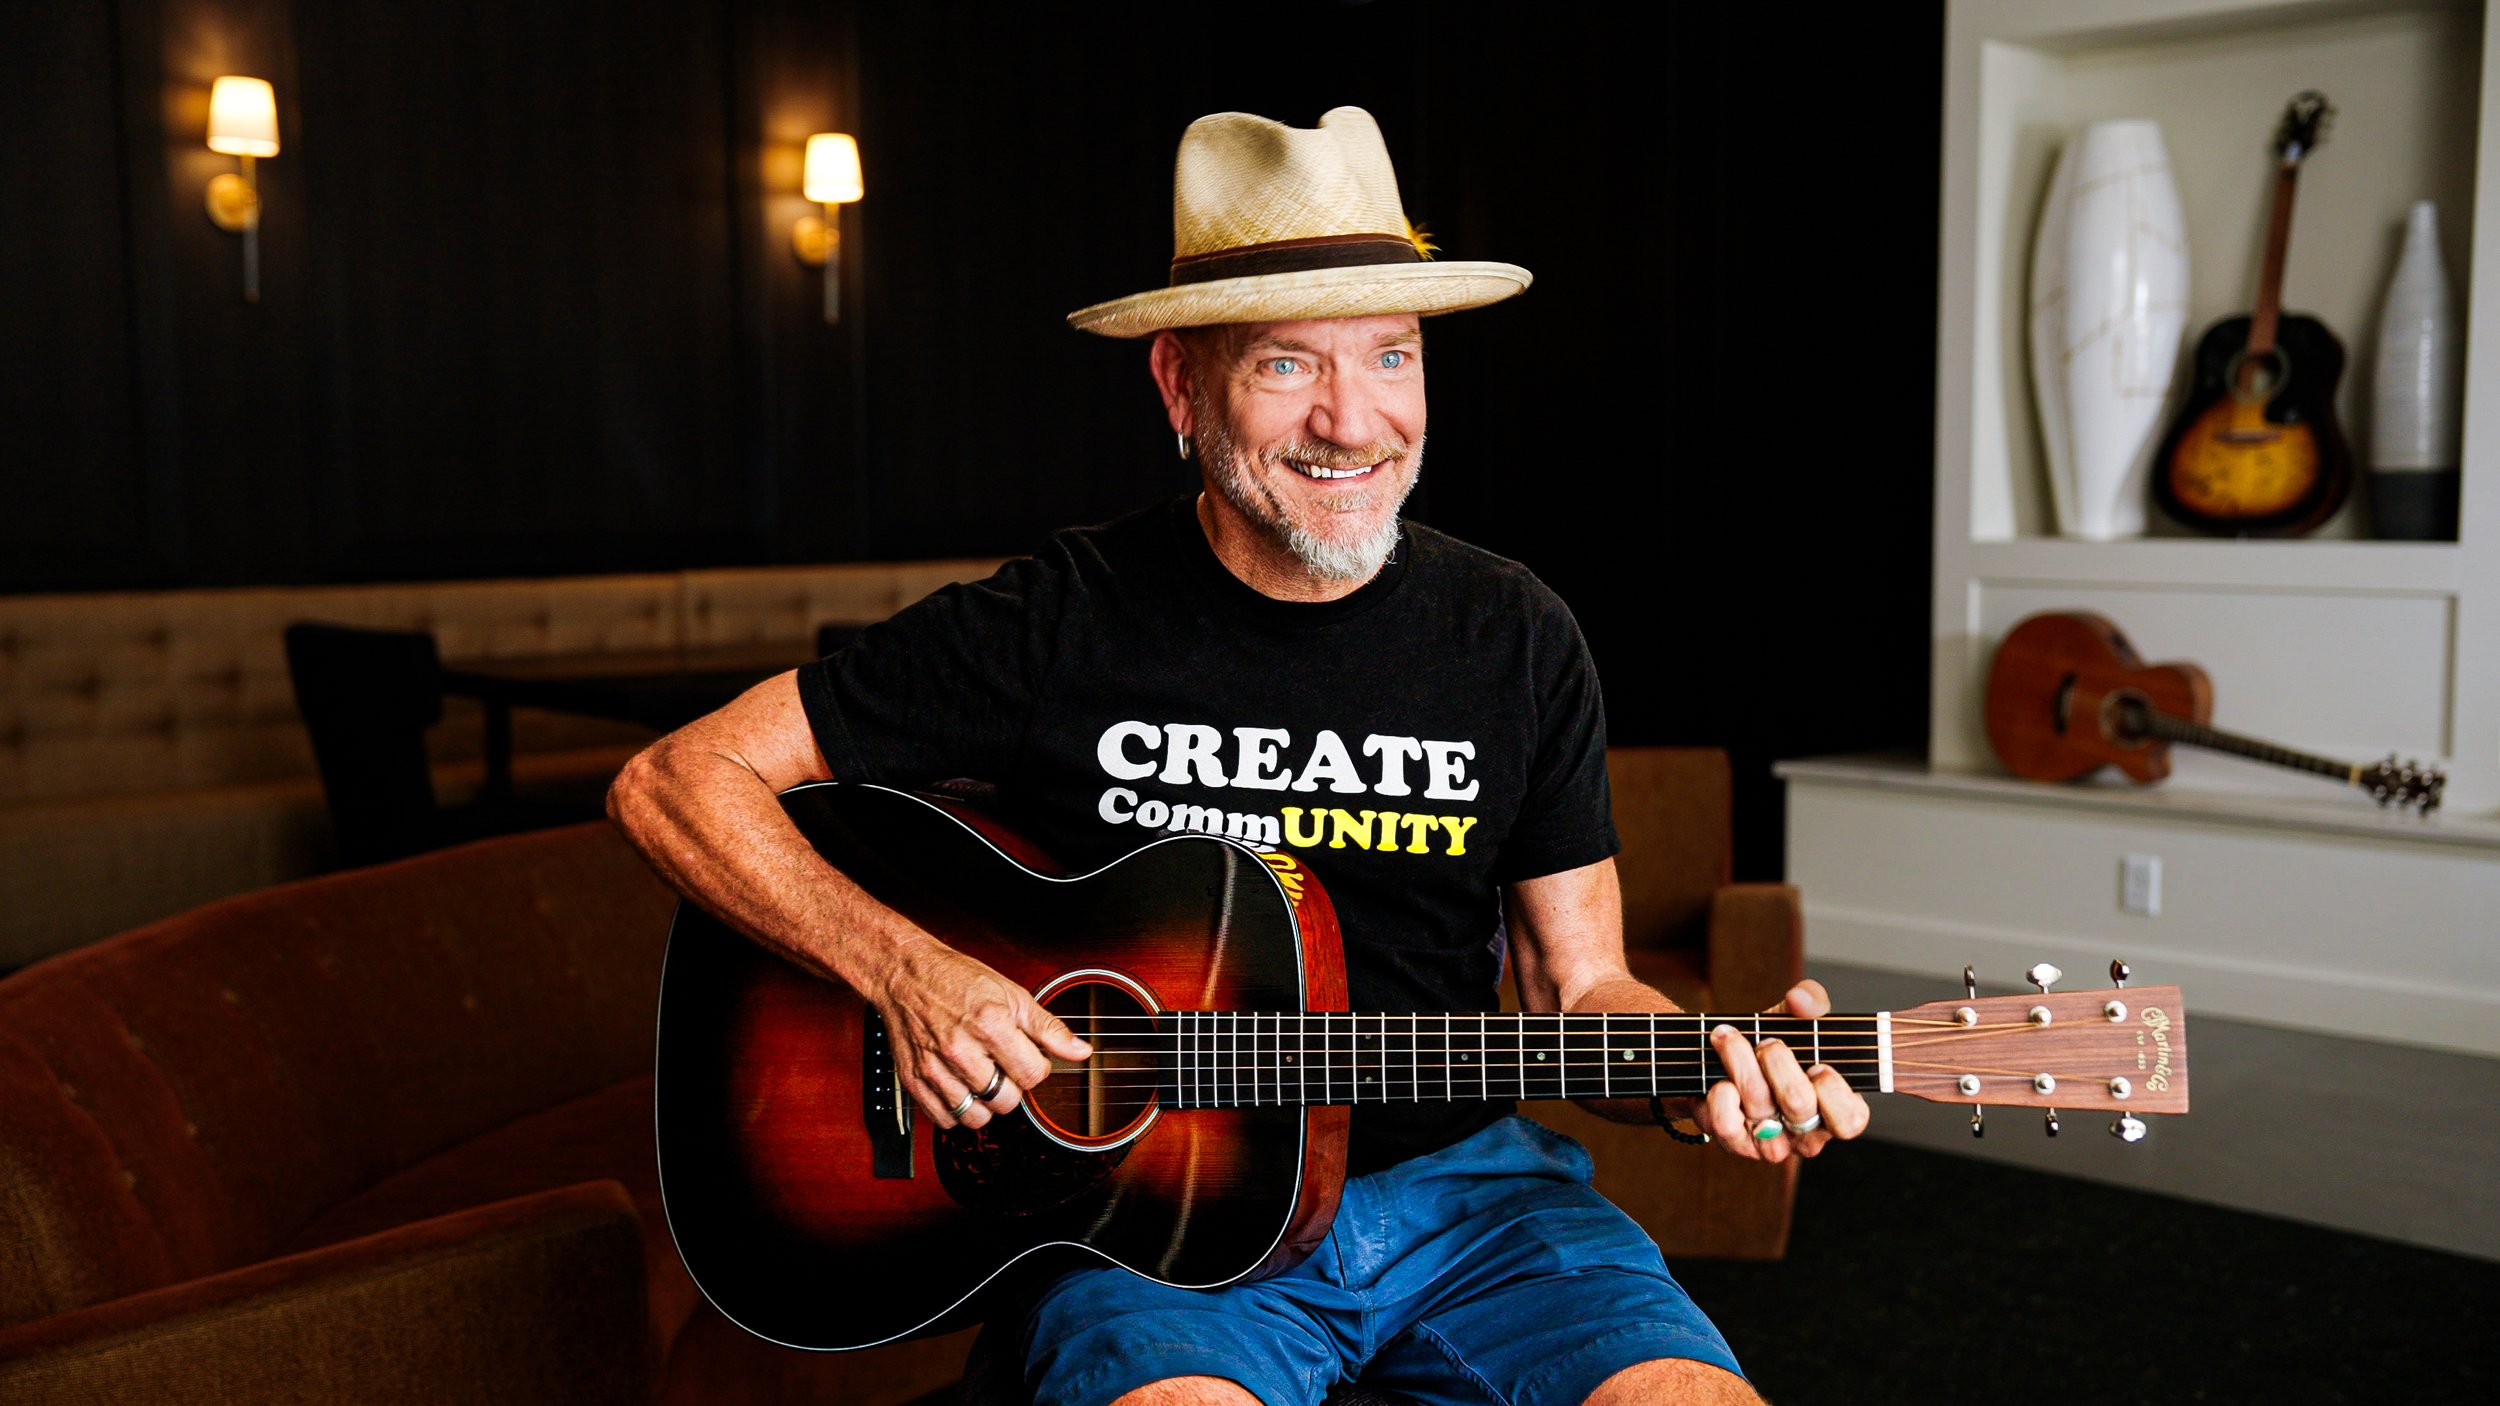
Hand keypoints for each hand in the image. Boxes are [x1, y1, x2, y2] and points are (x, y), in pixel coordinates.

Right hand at [868, 937, 1090, 1130]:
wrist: (905, 974)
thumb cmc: (957, 979)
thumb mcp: (1011, 994)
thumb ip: (1048, 1028)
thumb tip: (1081, 1052)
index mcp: (990, 1024)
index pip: (1033, 1075)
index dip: (1037, 1068)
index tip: (1028, 1057)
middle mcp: (960, 1049)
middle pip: (1006, 1100)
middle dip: (1012, 1087)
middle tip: (1003, 1066)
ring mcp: (934, 1068)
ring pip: (976, 1117)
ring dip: (985, 1103)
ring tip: (982, 1078)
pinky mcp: (914, 1080)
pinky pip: (945, 1120)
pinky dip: (957, 1110)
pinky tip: (961, 1087)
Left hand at [1700, 980, 1871, 1162]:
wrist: (1719, 1062)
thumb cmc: (1771, 1048)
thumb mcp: (1795, 1020)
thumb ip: (1811, 1001)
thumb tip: (1802, 999)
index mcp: (1833, 1111)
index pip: (1850, 1120)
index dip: (1833, 1090)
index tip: (1818, 1065)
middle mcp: (1805, 1134)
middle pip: (1798, 1102)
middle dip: (1777, 1059)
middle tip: (1767, 1042)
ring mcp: (1770, 1142)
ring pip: (1759, 1105)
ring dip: (1739, 1060)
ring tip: (1729, 1039)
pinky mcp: (1735, 1142)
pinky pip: (1727, 1123)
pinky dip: (1720, 1093)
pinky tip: (1720, 1079)